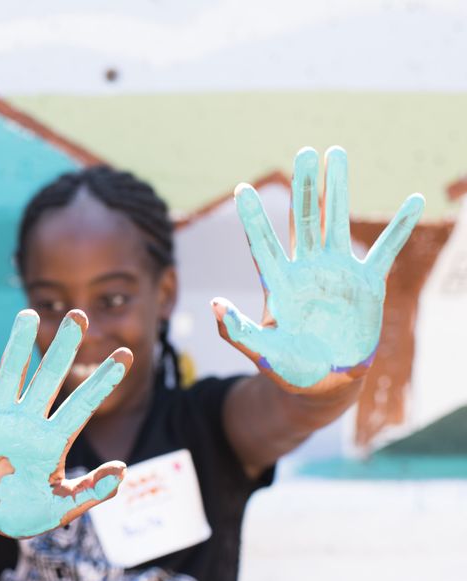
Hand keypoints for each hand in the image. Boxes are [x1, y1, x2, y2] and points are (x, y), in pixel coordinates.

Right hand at [0, 309, 131, 538]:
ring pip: (11, 374)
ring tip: (29, 314)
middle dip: (63, 347)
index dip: (103, 380)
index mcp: (52, 440)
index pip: (83, 404)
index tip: (126, 354)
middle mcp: (26, 421)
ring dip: (18, 345)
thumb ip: (89, 494)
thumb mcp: (57, 510)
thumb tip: (123, 470)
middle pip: (49, 377)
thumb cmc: (14, 513)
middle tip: (79, 315)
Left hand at [212, 146, 423, 392]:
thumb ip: (236, 331)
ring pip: (337, 223)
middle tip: (305, 151)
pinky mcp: (366, 285)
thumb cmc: (287, 367)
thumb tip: (214, 305)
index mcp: (278, 283)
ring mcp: (337, 272)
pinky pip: (386, 251)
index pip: (262, 244)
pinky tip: (412, 201)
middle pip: (303, 220)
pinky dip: (398, 228)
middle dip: (304, 187)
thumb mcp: (260, 352)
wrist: (324, 383)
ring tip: (338, 153)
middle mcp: (306, 269)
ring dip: (338, 190)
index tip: (241, 190)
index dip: (253, 219)